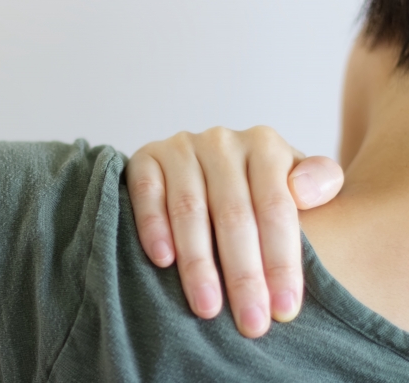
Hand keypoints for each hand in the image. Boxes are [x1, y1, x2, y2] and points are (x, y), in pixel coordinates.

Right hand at [126, 127, 342, 337]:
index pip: (276, 208)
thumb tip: (305, 192)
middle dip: (243, 275)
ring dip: (197, 263)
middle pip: (234, 214)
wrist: (210, 165)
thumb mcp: (299, 182)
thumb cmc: (260, 189)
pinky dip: (152, 226)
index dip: (281, 262)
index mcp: (264, 145)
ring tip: (207, 308)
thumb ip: (320, 181)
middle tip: (250, 323)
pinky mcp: (145, 158)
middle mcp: (221, 142)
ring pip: (189, 209)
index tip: (284, 310)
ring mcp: (180, 148)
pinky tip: (162, 260)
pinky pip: (147, 193)